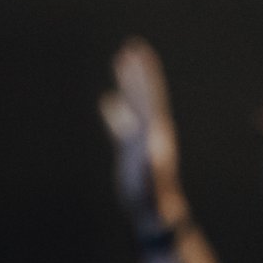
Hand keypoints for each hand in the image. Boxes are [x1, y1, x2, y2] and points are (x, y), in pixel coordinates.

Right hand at [99, 38, 187, 228]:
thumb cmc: (153, 202)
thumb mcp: (151, 185)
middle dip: (137, 71)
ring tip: (121, 61)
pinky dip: (115, 109)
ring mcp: (139, 140)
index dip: (143, 75)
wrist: (154, 216)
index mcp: (154, 134)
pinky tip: (108, 99)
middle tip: (131, 46)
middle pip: (142, 95)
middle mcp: (149, 132)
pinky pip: (120, 123)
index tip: (138, 52)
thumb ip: (152, 168)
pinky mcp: (129, 151)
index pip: (148, 97)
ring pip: (132, 105)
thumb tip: (153, 150)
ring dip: (127, 84)